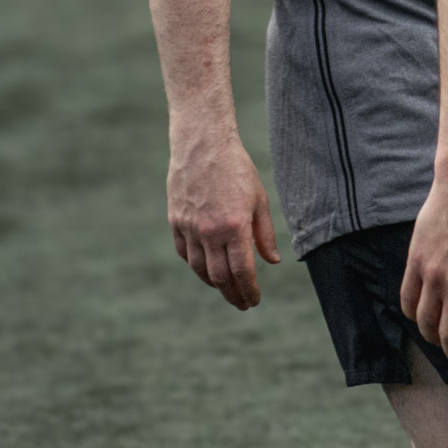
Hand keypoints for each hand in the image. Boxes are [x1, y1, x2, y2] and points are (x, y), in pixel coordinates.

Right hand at [167, 125, 279, 309]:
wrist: (203, 144)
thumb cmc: (237, 169)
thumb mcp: (259, 199)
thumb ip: (264, 233)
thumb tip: (272, 261)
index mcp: (235, 226)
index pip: (243, 271)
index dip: (249, 290)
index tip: (254, 301)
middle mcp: (209, 231)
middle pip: (220, 277)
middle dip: (232, 294)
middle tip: (241, 303)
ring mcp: (189, 227)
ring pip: (200, 268)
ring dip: (214, 284)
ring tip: (226, 288)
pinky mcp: (175, 220)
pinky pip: (184, 252)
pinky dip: (196, 265)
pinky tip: (206, 268)